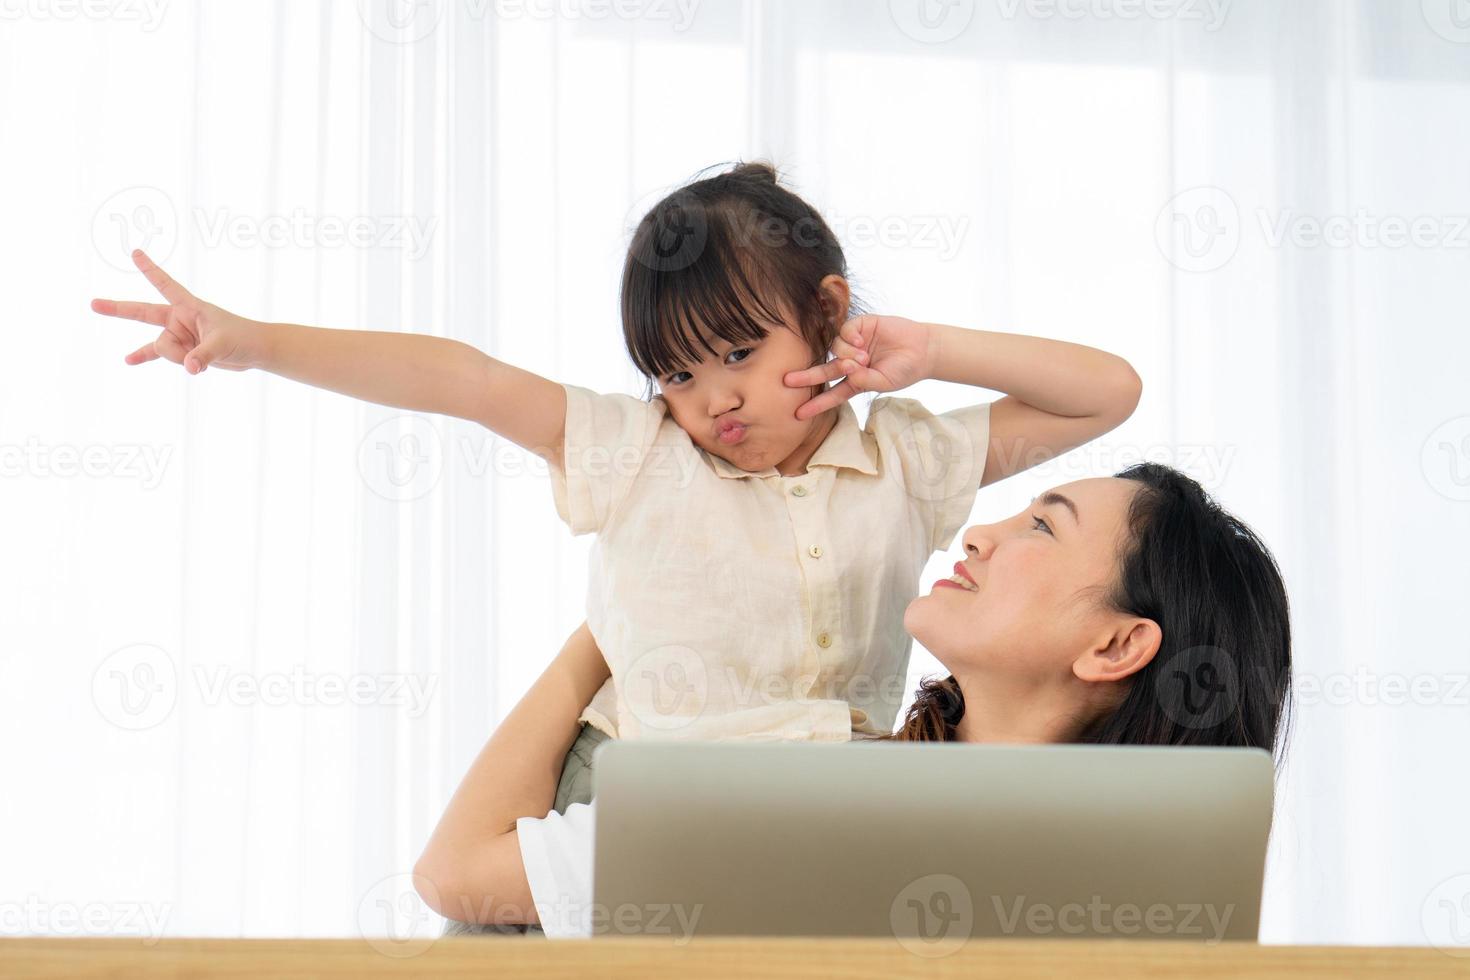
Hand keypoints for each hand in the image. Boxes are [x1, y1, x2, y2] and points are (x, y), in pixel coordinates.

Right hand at [92, 249, 264, 373]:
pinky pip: (158, 354)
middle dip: (118, 309)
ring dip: (176, 357)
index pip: (165, 284)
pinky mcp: (182, 350)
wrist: (255, 351)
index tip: (135, 252)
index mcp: (190, 306)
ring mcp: (178, 334)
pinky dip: (144, 356)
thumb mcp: (223, 344)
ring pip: (162, 348)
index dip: (150, 270)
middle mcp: (179, 318)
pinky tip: (128, 361)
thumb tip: (188, 368)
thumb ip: (203, 356)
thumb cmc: (244, 337)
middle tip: (93, 304)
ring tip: (197, 360)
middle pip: (143, 313)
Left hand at [782, 314, 936, 419]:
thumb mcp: (884, 382)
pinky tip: (862, 342)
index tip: (799, 414)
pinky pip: (845, 331)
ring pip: (835, 350)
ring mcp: (855, 344)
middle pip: (824, 371)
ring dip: (846, 355)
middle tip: (787, 381)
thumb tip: (846, 370)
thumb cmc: (905, 370)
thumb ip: (864, 380)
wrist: (924, 349)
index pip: (833, 394)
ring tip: (864, 358)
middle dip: (806, 377)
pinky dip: (850, 338)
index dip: (817, 404)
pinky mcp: (861, 326)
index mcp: (856, 381)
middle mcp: (851, 363)